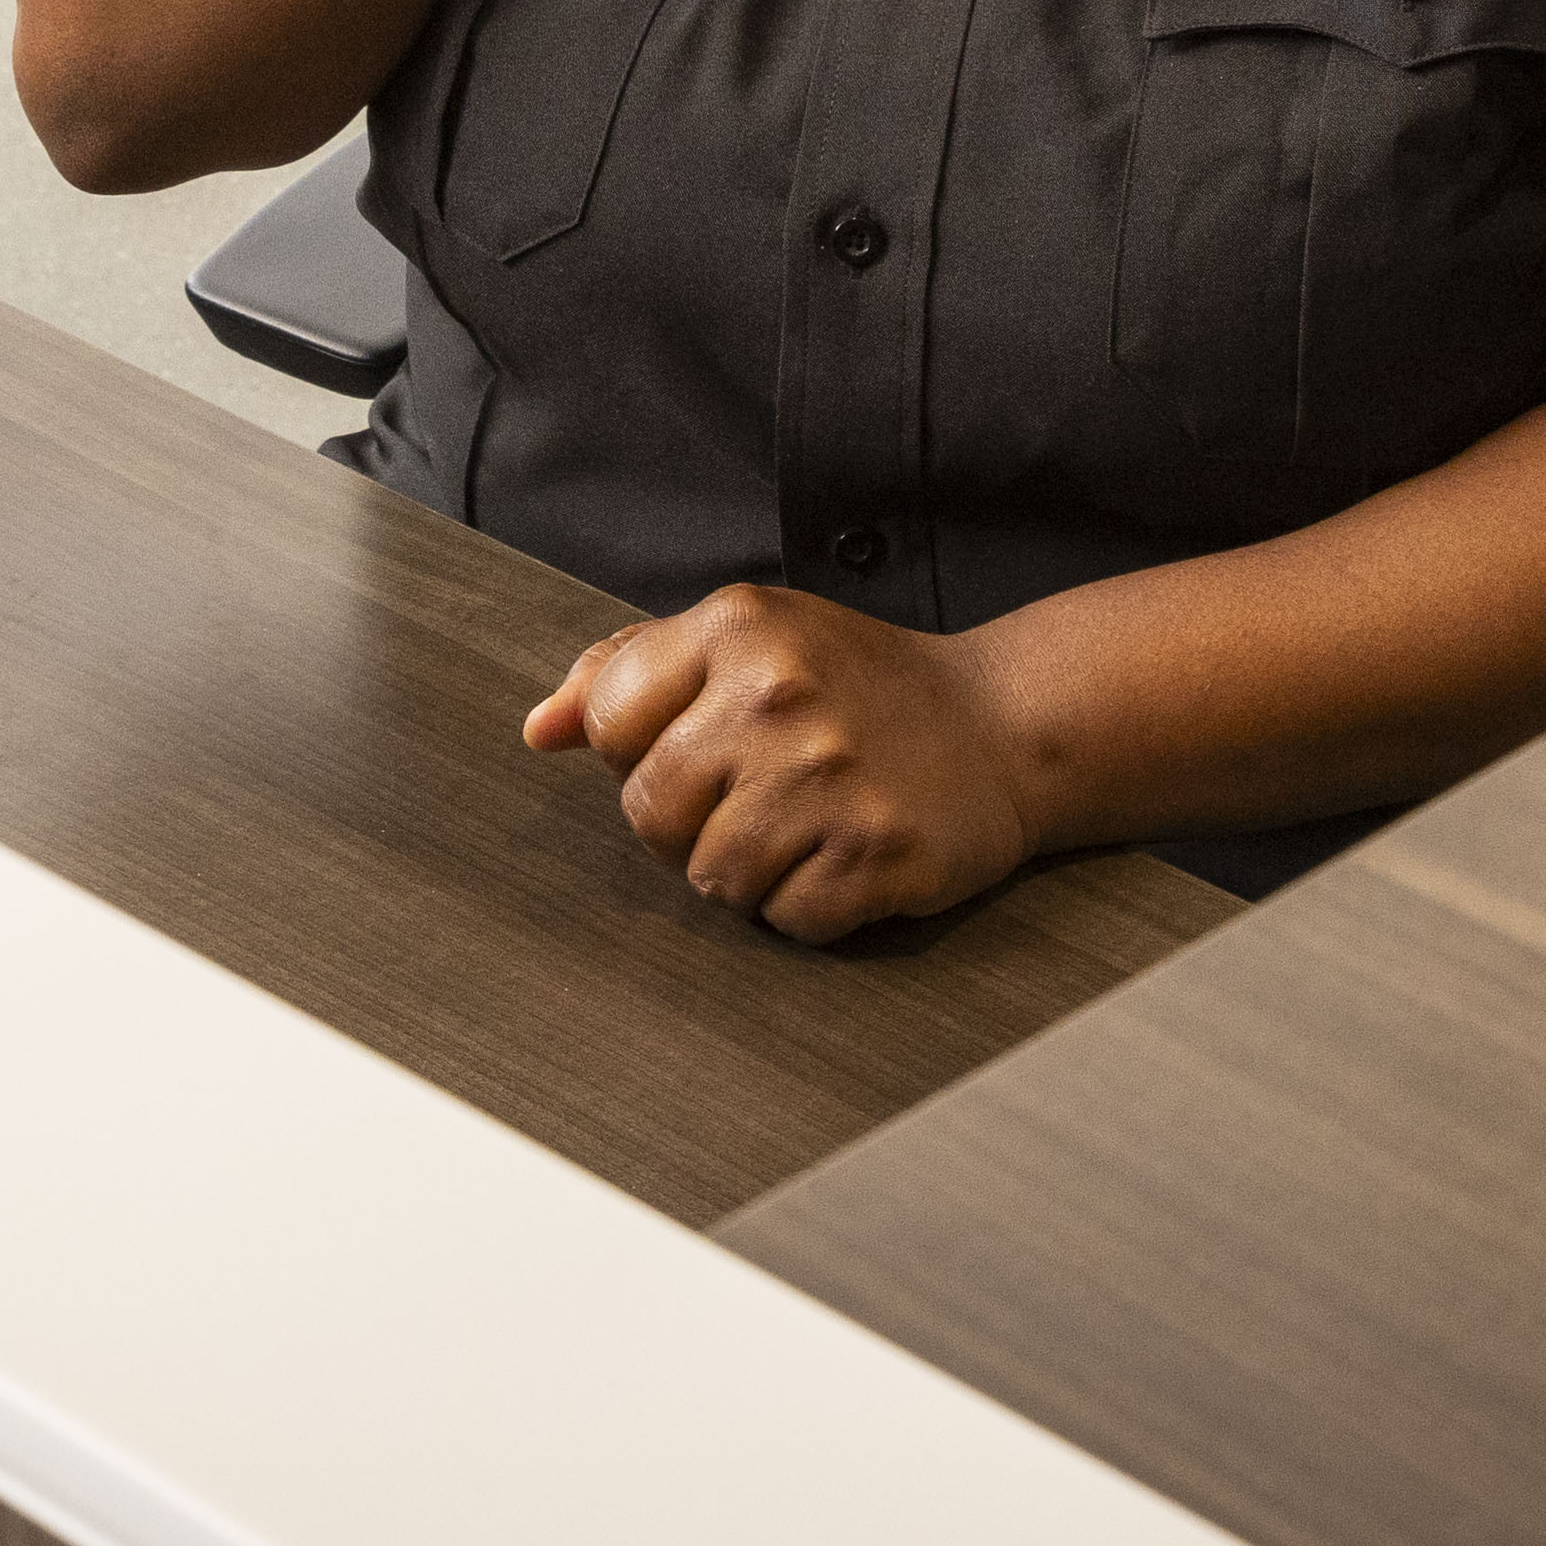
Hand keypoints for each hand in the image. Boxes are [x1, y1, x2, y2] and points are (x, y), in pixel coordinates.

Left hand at [523, 583, 1036, 940]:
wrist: (1005, 725)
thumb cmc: (855, 684)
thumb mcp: (746, 640)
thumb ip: (629, 670)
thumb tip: (540, 730)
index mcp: (737, 627)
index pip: (610, 720)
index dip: (644, 749)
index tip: (704, 742)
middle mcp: (779, 695)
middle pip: (649, 814)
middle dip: (690, 822)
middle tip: (760, 793)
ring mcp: (831, 778)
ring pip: (711, 879)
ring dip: (751, 871)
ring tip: (807, 823)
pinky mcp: (877, 855)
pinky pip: (786, 919)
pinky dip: (810, 904)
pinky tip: (847, 854)